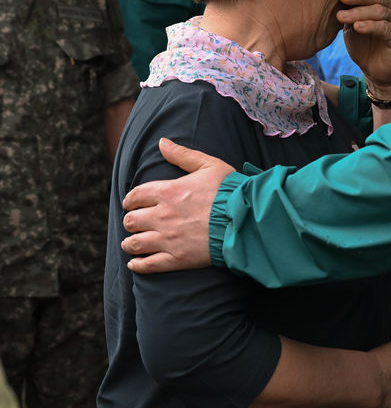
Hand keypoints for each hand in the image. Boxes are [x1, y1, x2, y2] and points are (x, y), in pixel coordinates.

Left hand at [121, 138, 234, 272]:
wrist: (245, 218)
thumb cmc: (229, 190)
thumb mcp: (208, 165)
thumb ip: (182, 154)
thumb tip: (162, 142)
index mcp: (168, 191)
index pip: (135, 196)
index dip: (130, 200)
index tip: (130, 203)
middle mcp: (162, 215)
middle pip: (131, 220)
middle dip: (129, 221)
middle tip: (133, 222)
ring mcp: (168, 239)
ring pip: (135, 243)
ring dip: (129, 243)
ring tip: (130, 243)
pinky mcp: (177, 259)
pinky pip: (148, 265)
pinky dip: (137, 265)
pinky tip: (134, 263)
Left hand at [337, 0, 390, 90]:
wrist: (377, 72)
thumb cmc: (363, 46)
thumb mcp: (351, 25)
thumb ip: (348, 10)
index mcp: (380, 1)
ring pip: (378, 11)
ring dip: (358, 12)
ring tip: (341, 16)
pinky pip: (385, 28)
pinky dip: (369, 26)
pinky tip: (357, 27)